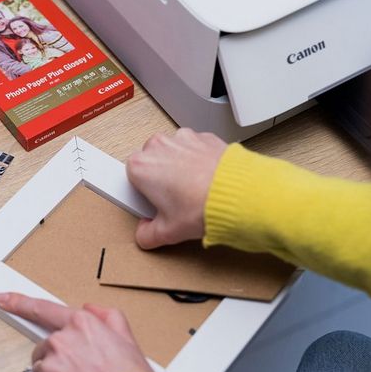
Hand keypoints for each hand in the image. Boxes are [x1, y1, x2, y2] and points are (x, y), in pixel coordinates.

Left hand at [0, 292, 153, 371]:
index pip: (43, 309)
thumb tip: (92, 310)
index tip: (3, 299)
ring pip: (41, 369)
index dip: (19, 303)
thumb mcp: (128, 340)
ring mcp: (50, 366)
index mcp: (81, 324)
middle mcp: (61, 341)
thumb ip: (108, 317)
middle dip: (57, 358)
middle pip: (45, 346)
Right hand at [126, 128, 226, 248]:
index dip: (142, 191)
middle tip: (173, 199)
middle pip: (151, 161)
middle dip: (159, 177)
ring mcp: (181, 138)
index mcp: (140, 166)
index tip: (152, 201)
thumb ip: (147, 234)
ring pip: (173, 152)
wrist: (239, 195)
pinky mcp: (203, 137)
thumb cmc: (202, 206)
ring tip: (193, 189)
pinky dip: (198, 160)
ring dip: (179, 166)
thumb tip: (145, 234)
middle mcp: (158, 147)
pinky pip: (194, 148)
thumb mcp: (168, 231)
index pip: (130, 176)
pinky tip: (206, 178)